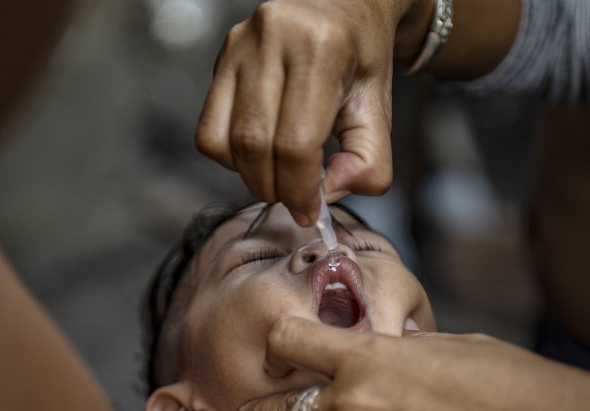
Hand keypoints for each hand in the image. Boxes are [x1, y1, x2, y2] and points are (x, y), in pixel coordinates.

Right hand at [195, 0, 431, 224]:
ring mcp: (239, 46)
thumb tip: (328, 193)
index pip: (295, 142)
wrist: (343, 6)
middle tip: (297, 200)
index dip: (299, 190)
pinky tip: (260, 150)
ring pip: (223, 140)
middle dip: (275, 188)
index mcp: (320, 47)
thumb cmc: (360, 59)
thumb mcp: (380, 110)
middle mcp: (272, 39)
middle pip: (255, 144)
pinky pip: (209, 129)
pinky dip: (231, 156)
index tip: (310, 211)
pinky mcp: (221, 57)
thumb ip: (369, 161)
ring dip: (250, 175)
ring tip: (280, 174)